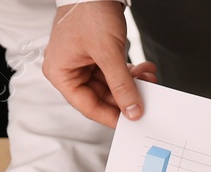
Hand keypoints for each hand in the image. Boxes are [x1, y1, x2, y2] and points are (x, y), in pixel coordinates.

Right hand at [44, 2, 158, 126]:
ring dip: (132, 85)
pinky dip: (130, 73)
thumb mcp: (108, 53)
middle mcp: (69, 69)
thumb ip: (122, 85)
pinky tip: (144, 70)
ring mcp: (83, 62)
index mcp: (60, 72)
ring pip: (111, 85)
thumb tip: (132, 111)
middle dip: (126, 97)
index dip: (111, 116)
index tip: (131, 122)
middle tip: (147, 100)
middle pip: (101, 97)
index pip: (87, 105)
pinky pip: (115, 72)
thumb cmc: (90, 11)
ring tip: (149, 81)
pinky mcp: (97, 55)